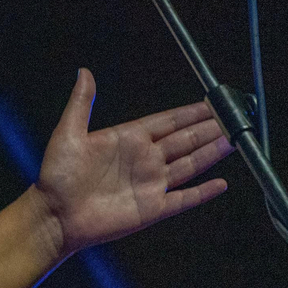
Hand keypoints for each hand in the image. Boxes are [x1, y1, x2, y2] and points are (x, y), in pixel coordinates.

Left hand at [35, 68, 233, 258]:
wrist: (54, 214)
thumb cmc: (57, 174)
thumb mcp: (68, 132)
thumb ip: (82, 103)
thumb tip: (84, 72)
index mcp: (128, 138)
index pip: (167, 122)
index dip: (189, 113)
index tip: (211, 103)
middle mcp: (144, 159)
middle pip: (184, 141)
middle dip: (208, 129)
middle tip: (233, 119)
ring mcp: (150, 184)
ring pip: (189, 165)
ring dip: (211, 153)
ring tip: (234, 141)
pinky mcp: (151, 208)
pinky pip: (183, 199)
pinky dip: (203, 193)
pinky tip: (220, 184)